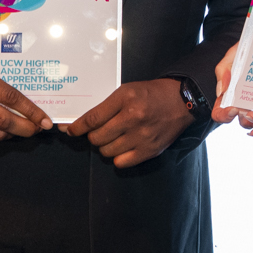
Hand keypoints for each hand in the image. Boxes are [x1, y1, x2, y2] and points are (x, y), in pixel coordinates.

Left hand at [62, 79, 194, 167]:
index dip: (77, 127)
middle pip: (97, 137)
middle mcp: (133, 118)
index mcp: (125, 99)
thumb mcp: (126, 91)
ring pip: (107, 151)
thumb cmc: (151, 94)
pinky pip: (122, 162)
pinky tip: (122, 148)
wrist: (182, 101)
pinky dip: (118, 157)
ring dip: (105, 146)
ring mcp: (142, 136)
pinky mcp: (150, 150)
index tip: (70, 130)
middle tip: (98, 132)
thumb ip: (106, 106)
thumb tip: (82, 122)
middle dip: (93, 136)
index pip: (92, 118)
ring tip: (112, 139)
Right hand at [211, 43, 244, 123]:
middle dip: (247, 119)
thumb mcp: (231, 56)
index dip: (224, 115)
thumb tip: (221, 91)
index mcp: (229, 95)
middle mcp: (243, 102)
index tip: (233, 109)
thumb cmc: (245, 49)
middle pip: (242, 120)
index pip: (220, 113)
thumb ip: (223, 71)